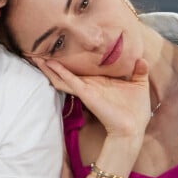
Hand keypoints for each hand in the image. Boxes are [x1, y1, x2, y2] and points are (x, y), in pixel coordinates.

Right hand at [33, 57, 150, 138]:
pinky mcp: (86, 94)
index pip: (80, 70)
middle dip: (51, 64)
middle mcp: (88, 85)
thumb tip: (142, 58)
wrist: (134, 128)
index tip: (60, 50)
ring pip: (62, 77)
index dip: (69, 62)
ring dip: (49, 68)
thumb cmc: (136, 110)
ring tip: (36, 57)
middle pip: (65, 73)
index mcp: (98, 82)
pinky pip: (70, 81)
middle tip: (37, 53)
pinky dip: (59, 72)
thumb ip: (139, 71)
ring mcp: (85, 89)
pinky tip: (50, 64)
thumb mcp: (139, 85)